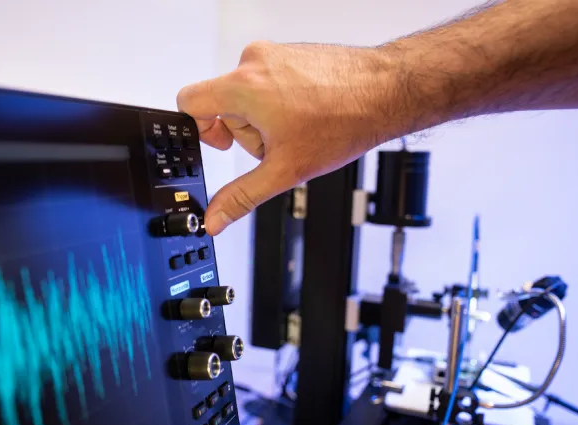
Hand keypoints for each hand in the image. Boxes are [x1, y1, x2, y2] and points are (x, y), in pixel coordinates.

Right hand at [177, 42, 406, 234]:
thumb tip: (215, 218)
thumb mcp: (285, 170)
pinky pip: (270, 82)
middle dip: (246, 131)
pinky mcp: (292, 53)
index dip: (200, 129)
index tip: (224, 144)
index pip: (189, 101)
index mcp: (244, 86)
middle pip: (224, 104)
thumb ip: (242, 196)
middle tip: (278, 143)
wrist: (388, 93)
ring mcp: (275, 54)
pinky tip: (309, 114)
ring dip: (266, 118)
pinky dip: (282, 101)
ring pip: (249, 95)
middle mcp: (255, 62)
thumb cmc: (345, 122)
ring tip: (299, 128)